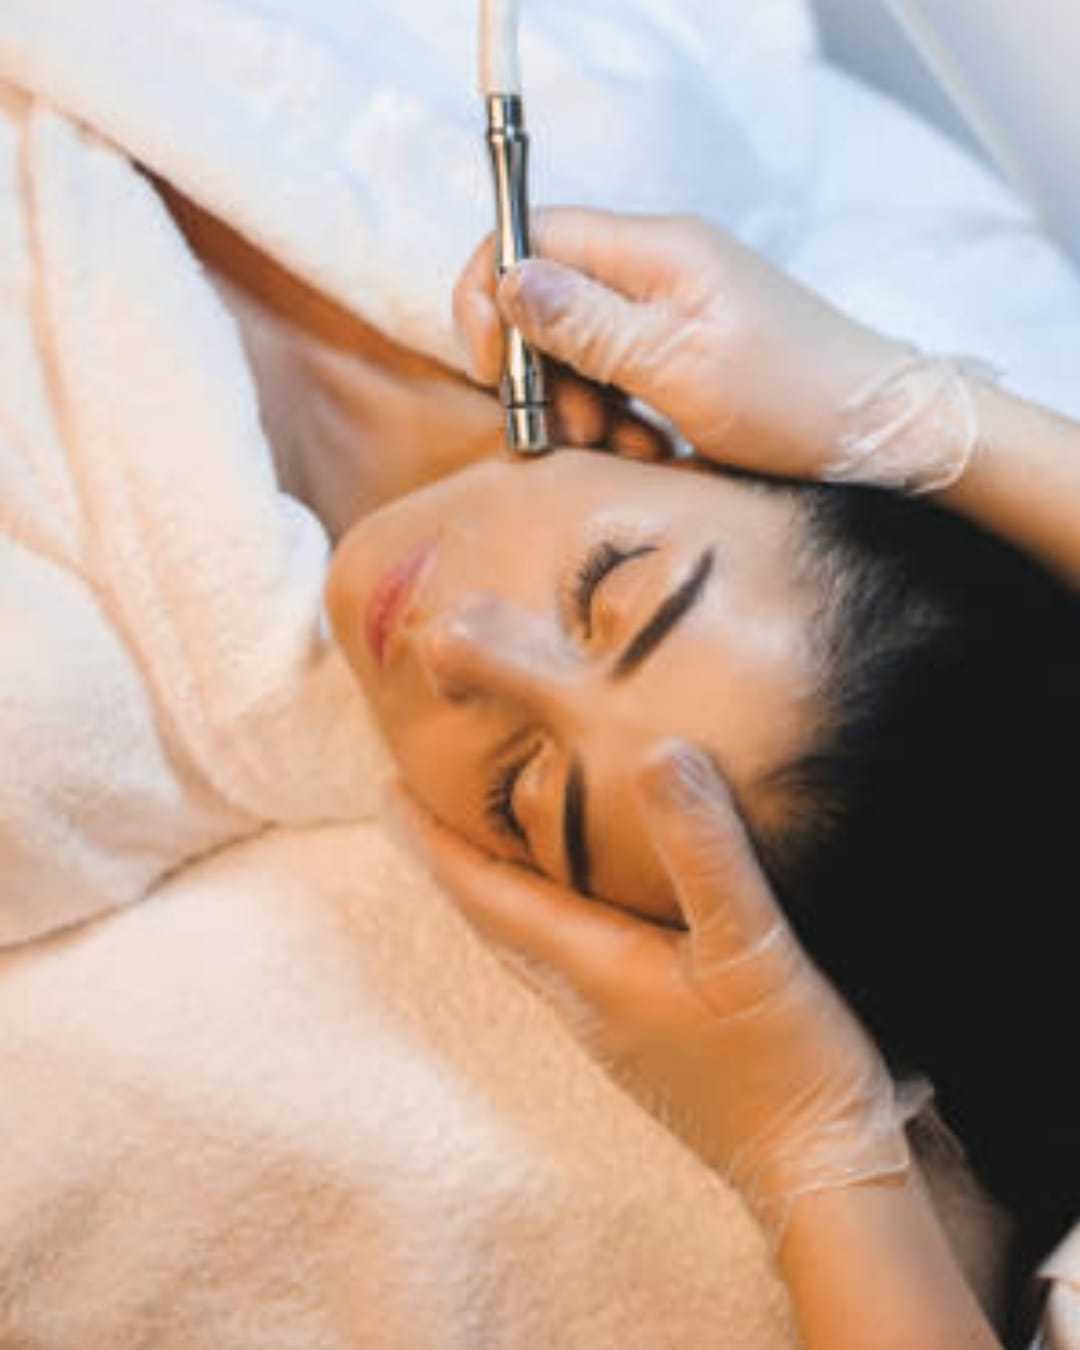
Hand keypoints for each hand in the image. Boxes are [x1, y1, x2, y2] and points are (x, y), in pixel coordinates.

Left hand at [397, 740, 910, 1236]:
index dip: (433, 841)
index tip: (388, 790)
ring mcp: (611, 1029)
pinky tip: (573, 910)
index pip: (485, 895)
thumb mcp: (753, 948)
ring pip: (524, 947)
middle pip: (490, 921)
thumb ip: (705, 852)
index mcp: (595, 970)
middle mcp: (585, 1002)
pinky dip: (541, 921)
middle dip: (448, 861)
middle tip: (414, 805)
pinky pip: (565, 967)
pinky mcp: (644, 1042)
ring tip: (477, 844)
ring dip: (490, 892)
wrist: (820, 1178)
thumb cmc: (790, 1065)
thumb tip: (657, 754)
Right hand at [454, 208, 904, 479]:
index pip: (534, 236)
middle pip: (549, 299)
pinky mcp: (686, 348)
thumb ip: (588, 323)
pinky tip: (648, 448)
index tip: (495, 369)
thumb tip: (508, 278)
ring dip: (581, 404)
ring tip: (626, 447)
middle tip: (573, 432)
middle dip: (543, 371)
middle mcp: (659, 267)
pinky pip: (619, 373)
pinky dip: (617, 414)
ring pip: (579, 345)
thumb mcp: (678, 366)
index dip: (494, 297)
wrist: (880, 432)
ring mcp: (673, 308)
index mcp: (657, 249)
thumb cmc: (791, 397)